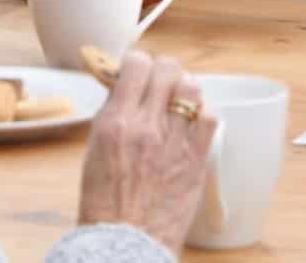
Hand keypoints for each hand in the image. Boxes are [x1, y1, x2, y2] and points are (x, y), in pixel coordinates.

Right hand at [77, 50, 218, 252]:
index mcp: (115, 122)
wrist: (124, 243)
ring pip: (191, 87)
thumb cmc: (104, 204)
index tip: (139, 69)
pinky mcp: (196, 159)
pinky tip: (194, 124)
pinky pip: (210, 117)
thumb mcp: (95, 151)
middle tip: (161, 83)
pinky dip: (203, 114)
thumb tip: (125, 90)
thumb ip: (113, 117)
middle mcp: (145, 125)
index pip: (136, 65)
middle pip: (167, 69)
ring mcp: (174, 141)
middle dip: (164, 71)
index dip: (139, 62)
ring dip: (185, 89)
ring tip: (180, 102)